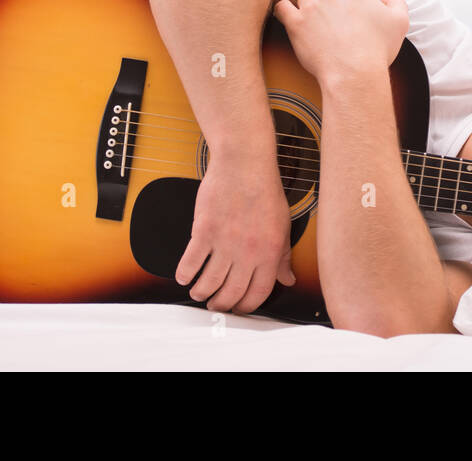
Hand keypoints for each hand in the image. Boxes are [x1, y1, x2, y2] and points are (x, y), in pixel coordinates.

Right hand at [175, 154, 296, 313]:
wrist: (244, 163)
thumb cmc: (264, 189)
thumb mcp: (283, 225)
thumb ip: (283, 256)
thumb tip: (287, 279)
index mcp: (269, 252)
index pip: (258, 293)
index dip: (246, 306)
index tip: (239, 307)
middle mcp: (247, 252)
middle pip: (231, 293)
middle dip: (221, 304)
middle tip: (215, 304)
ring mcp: (224, 242)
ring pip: (208, 283)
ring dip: (201, 293)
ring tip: (199, 293)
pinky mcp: (204, 231)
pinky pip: (190, 262)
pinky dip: (185, 274)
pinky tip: (184, 276)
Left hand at [273, 0, 408, 85]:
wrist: (355, 73)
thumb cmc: (377, 50)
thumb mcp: (400, 22)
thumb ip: (396, 3)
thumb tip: (386, 0)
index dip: (349, 6)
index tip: (351, 22)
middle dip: (330, 9)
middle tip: (336, 31)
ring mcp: (311, 6)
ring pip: (305, 1)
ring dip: (310, 13)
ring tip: (317, 32)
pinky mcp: (296, 23)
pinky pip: (282, 8)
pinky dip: (284, 12)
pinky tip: (290, 20)